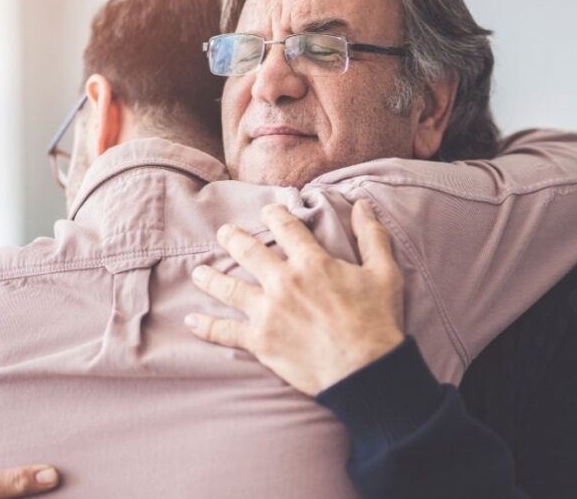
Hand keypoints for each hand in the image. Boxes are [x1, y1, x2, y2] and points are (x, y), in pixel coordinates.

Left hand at [186, 199, 404, 395]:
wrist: (365, 371)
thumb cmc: (377, 322)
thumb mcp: (384, 273)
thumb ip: (372, 236)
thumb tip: (364, 205)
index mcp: (311, 262)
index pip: (285, 227)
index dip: (275, 215)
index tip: (268, 211)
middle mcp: (283, 281)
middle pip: (248, 251)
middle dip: (233, 238)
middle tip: (224, 233)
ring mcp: (268, 311)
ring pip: (229, 287)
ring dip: (211, 277)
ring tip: (199, 272)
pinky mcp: (260, 341)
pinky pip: (225, 331)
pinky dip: (206, 326)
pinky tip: (191, 320)